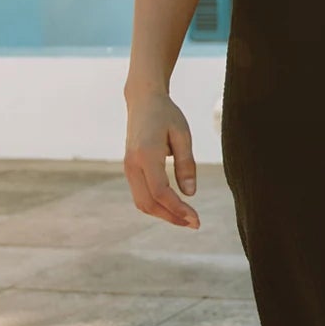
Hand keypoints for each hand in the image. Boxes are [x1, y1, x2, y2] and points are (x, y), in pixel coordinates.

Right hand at [124, 92, 199, 227]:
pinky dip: (157, 206)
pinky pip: (140, 195)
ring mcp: (128, 168)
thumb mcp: (182, 135)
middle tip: (195, 224)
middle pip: (149, 203)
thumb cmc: (166, 114)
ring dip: (164, 214)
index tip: (196, 219)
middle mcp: (133, 164)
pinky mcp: (130, 169)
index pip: (160, 192)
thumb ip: (186, 164)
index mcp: (146, 154)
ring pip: (142, 202)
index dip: (178, 209)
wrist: (143, 101)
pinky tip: (174, 207)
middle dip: (172, 217)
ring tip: (186, 219)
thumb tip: (190, 194)